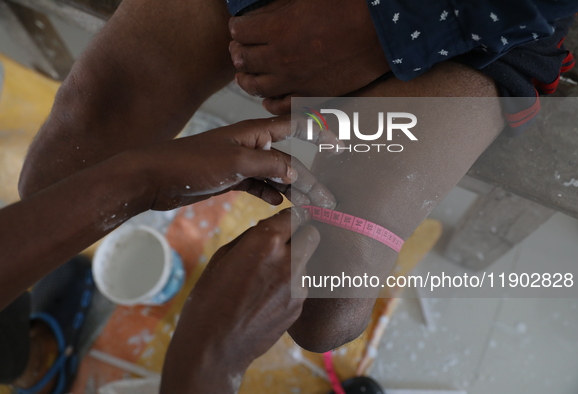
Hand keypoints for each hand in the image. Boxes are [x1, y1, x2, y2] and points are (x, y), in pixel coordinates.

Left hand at [131, 115, 339, 210]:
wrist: (153, 178)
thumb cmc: (190, 164)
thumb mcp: (235, 163)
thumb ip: (269, 165)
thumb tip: (298, 173)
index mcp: (253, 132)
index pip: (294, 126)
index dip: (318, 132)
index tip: (339, 144)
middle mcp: (249, 144)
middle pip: (288, 158)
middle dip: (307, 177)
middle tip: (326, 198)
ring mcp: (240, 162)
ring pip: (274, 174)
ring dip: (290, 189)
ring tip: (306, 207)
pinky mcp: (229, 178)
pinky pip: (257, 185)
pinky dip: (269, 194)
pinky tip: (277, 204)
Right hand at [161, 208, 317, 392]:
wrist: (215, 347)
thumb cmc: (210, 298)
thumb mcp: (223, 256)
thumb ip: (253, 237)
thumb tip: (270, 227)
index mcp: (266, 242)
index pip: (294, 215)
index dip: (288, 218)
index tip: (284, 222)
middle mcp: (288, 261)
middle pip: (312, 234)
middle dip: (300, 234)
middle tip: (284, 243)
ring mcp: (298, 286)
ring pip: (307, 261)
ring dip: (295, 261)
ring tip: (269, 277)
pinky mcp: (299, 306)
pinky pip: (302, 284)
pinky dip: (292, 284)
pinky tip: (269, 296)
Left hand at [228, 0, 389, 113]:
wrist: (380, 33)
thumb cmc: (349, 7)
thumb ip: (279, 7)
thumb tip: (264, 11)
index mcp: (277, 29)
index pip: (239, 31)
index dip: (237, 27)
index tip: (240, 26)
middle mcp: (280, 59)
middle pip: (243, 60)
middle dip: (238, 52)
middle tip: (239, 49)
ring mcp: (294, 80)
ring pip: (255, 86)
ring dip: (246, 78)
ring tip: (246, 73)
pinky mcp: (310, 95)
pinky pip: (279, 106)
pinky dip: (268, 102)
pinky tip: (267, 96)